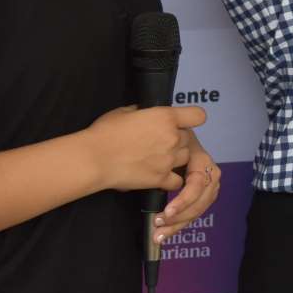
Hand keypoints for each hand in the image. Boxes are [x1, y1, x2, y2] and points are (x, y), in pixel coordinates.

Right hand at [83, 104, 208, 192]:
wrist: (94, 158)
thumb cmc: (105, 132)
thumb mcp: (125, 111)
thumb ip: (143, 112)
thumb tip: (147, 114)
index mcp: (166, 117)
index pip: (198, 116)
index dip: (191, 118)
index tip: (182, 122)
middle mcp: (172, 137)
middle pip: (188, 138)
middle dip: (177, 140)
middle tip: (159, 143)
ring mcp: (168, 160)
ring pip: (185, 158)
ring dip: (175, 158)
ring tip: (157, 159)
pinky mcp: (161, 179)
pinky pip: (177, 181)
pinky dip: (170, 179)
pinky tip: (158, 175)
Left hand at [153, 133, 220, 246]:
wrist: (172, 135)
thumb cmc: (165, 138)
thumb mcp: (164, 141)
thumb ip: (156, 157)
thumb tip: (136, 180)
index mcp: (200, 158)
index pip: (198, 183)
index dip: (184, 200)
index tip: (167, 212)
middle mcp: (208, 171)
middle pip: (202, 200)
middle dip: (181, 216)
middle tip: (159, 224)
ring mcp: (207, 183)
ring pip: (199, 208)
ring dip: (180, 223)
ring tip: (159, 234)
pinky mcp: (201, 193)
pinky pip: (194, 211)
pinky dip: (180, 223)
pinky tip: (164, 232)